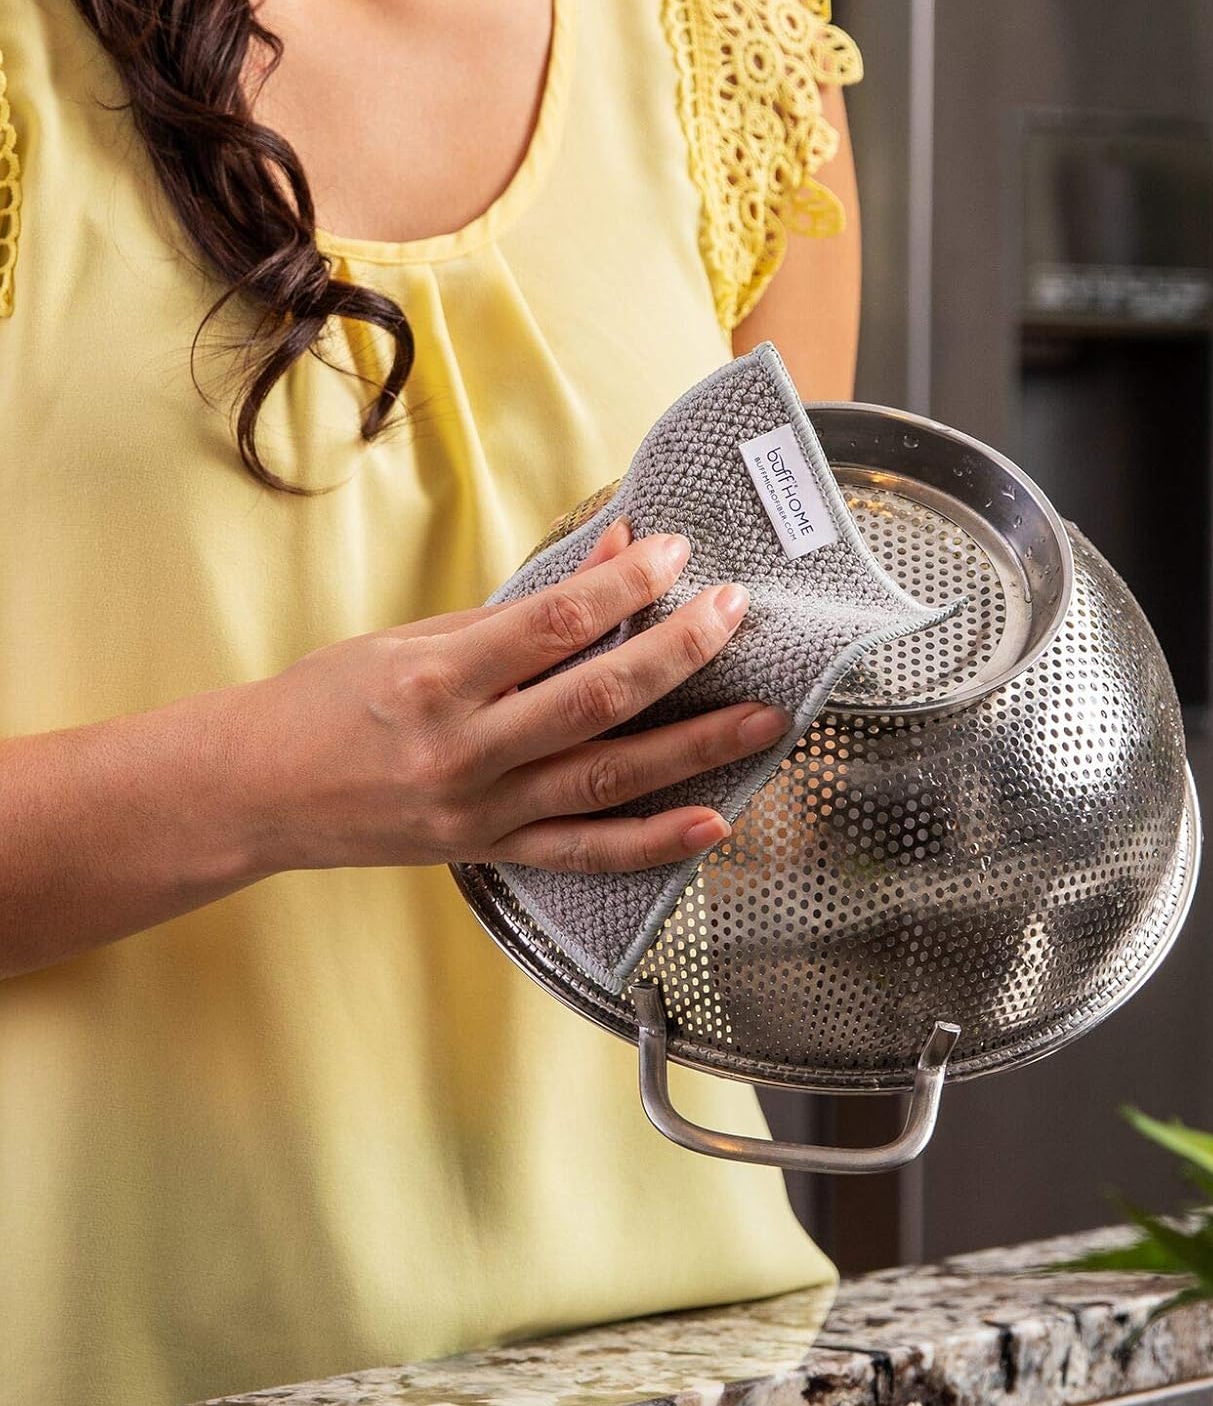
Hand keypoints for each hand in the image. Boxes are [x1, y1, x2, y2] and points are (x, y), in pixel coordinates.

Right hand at [230, 521, 785, 874]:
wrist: (256, 794)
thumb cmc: (329, 701)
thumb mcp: (414, 637)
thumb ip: (519, 609)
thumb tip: (613, 554)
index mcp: (435, 679)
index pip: (553, 625)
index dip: (624, 586)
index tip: (676, 551)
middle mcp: (463, 749)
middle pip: (596, 699)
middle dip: (679, 652)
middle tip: (736, 612)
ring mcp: (481, 810)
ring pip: (606, 778)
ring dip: (694, 747)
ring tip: (763, 716)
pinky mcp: (491, 853)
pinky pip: (585, 854)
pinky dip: (652, 843)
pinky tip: (712, 823)